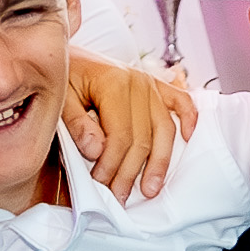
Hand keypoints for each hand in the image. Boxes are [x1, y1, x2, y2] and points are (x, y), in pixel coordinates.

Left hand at [66, 52, 198, 201]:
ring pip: (164, 130)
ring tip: (150, 188)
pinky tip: (188, 138)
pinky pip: (180, 102)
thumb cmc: (64, 77)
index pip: (121, 136)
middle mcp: (138, 82)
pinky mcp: (156, 85)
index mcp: (114, 83)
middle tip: (119, 195)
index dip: (112, 165)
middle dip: (131, 172)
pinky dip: (188, 119)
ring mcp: (150, 83)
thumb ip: (76, 124)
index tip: (101, 185)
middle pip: (143, 138)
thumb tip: (97, 151)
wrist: (66, 54)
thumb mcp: (60, 98)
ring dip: (159, 163)